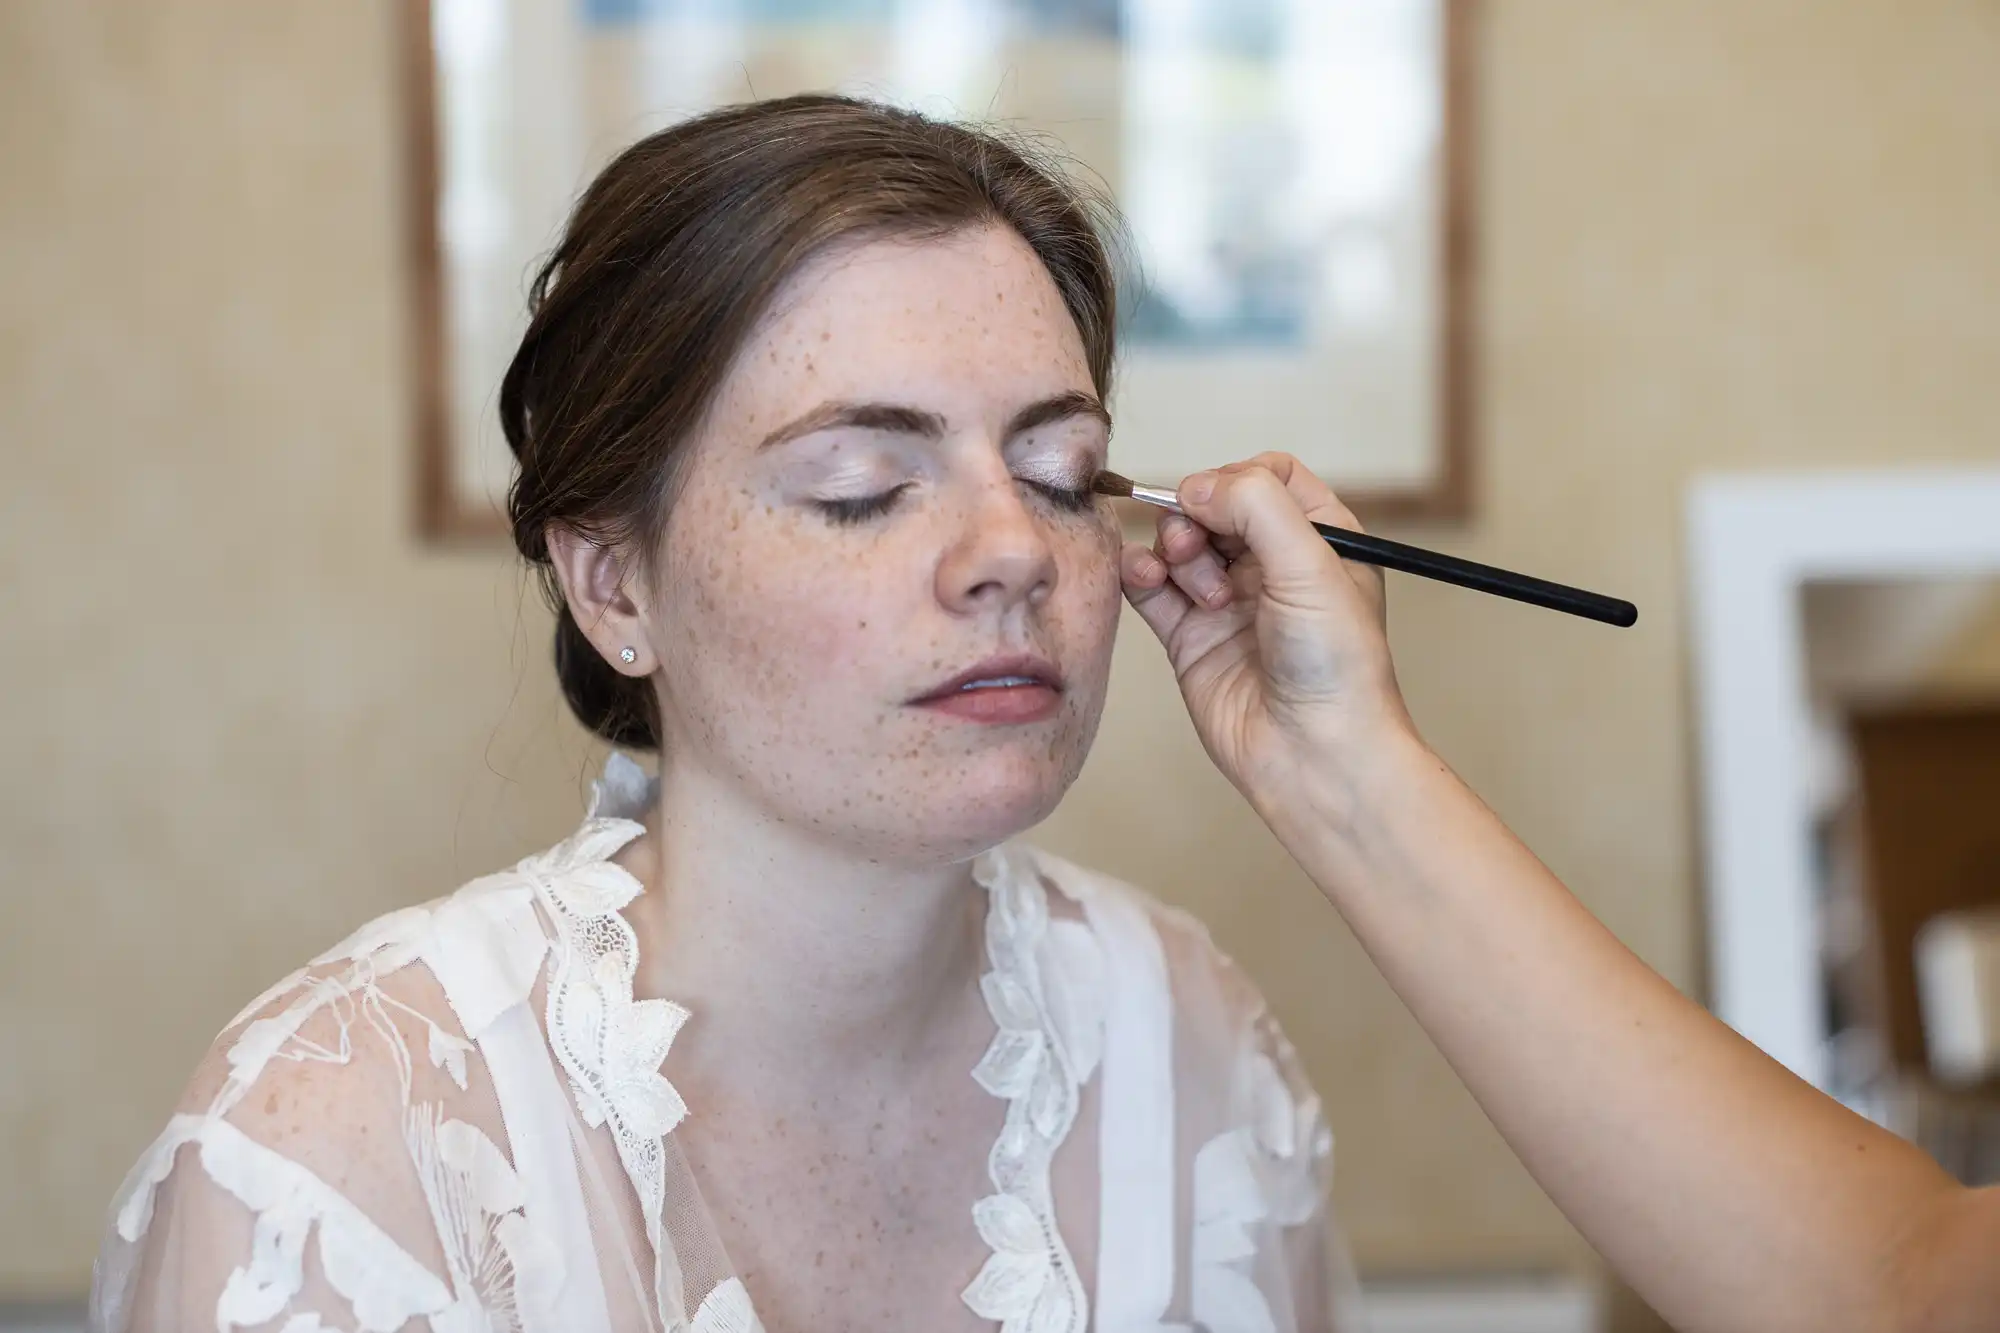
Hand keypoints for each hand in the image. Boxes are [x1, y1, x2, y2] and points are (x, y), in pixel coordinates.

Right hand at [1119, 453, 1421, 823]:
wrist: (1315, 755)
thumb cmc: (1338, 668)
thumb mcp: (1313, 564)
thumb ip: (1256, 506)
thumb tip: (1194, 486)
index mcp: (1320, 539)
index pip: (1268, 475)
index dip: (1236, 480)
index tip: (1221, 504)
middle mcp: (1273, 566)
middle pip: (1214, 505)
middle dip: (1198, 516)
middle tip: (1197, 546)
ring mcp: (1228, 601)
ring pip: (1178, 542)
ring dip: (1174, 549)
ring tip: (1198, 589)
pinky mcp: (1190, 637)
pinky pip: (1150, 586)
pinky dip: (1139, 573)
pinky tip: (1145, 578)